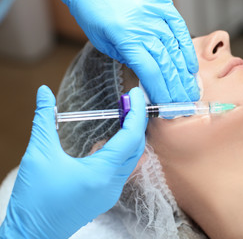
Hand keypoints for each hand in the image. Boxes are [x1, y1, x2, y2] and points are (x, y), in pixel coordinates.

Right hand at [0, 86, 146, 238]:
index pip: (131, 137)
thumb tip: (43, 92)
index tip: (135, 94)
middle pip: (136, 147)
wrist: (30, 235)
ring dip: (129, 136)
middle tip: (128, 101)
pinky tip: (106, 141)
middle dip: (136, 121)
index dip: (137, 113)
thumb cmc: (34, 200)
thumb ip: (44, 119)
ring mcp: (111, 192)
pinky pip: (121, 169)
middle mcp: (113, 184)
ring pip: (131, 158)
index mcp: (102, 173)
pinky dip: (120, 151)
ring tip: (121, 115)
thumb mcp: (38, 155)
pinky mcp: (105, 196)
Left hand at [62, 0, 199, 102]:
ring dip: (185, 75)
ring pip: (175, 51)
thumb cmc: (94, 12)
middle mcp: (144, 28)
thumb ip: (127, 58)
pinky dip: (187, 50)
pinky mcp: (163, 7)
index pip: (150, 73)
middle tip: (184, 105)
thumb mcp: (103, 42)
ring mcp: (156, 16)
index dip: (161, 92)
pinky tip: (191, 67)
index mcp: (125, 39)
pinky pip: (180, 30)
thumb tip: (146, 75)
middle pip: (166, 65)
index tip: (166, 106)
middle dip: (176, 89)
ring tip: (191, 92)